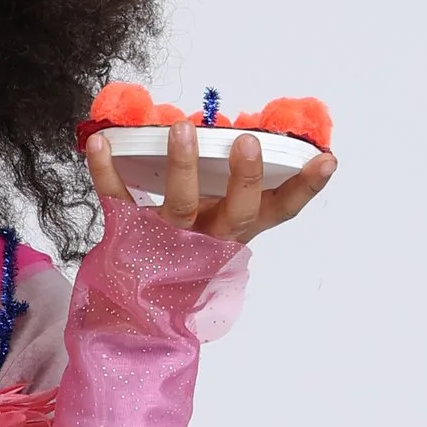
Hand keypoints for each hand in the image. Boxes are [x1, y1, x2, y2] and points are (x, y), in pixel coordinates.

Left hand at [85, 125, 336, 240]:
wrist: (141, 299)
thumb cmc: (190, 242)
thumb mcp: (221, 217)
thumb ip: (233, 181)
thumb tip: (244, 127)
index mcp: (238, 227)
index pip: (280, 210)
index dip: (305, 187)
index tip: (325, 160)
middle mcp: (211, 236)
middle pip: (235, 211)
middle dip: (245, 177)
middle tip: (248, 142)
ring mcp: (171, 238)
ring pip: (181, 206)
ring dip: (182, 166)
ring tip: (181, 128)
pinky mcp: (130, 232)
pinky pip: (118, 200)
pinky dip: (105, 171)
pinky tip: (100, 143)